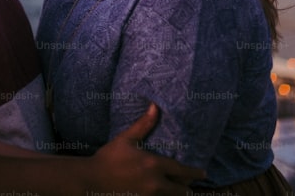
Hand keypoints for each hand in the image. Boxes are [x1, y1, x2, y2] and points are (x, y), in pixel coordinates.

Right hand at [88, 104, 204, 195]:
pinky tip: (162, 193)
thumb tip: (155, 106)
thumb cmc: (108, 157)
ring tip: (178, 189)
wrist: (91, 180)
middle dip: (187, 187)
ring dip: (176, 194)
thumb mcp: (126, 139)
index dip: (196, 172)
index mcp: (154, 165)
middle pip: (182, 190)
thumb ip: (144, 125)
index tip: (203, 173)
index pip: (183, 171)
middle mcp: (155, 183)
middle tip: (188, 182)